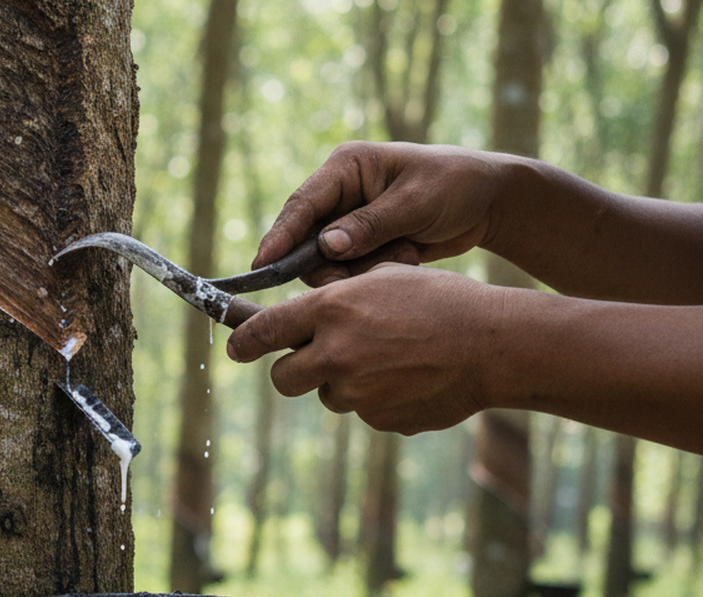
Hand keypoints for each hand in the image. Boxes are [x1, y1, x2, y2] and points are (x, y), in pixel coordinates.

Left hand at [227, 264, 499, 433]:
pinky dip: (378, 399)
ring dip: (343, 382)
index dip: (242, 343)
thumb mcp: (383, 278)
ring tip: (389, 359)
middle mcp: (334, 353)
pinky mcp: (378, 419)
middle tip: (314, 361)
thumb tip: (298, 316)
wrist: (494, 344)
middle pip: (283, 378)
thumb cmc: (440, 301)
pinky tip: (411, 379)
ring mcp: (355, 392)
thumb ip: (335, 297)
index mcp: (330, 309)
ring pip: (328, 395)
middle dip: (292, 371)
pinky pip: (364, 411)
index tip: (234, 350)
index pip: (263, 332)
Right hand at [256, 142, 504, 283]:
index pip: (302, 203)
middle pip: (305, 239)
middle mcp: (340, 193)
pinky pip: (349, 270)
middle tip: (357, 275)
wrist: (488, 203)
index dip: (280, 236)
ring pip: (326, 260)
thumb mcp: (416, 203)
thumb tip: (326, 247)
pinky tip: (408, 256)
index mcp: (347, 167)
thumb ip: (370, 225)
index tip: (263, 264)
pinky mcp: (361, 243)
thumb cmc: (455, 186)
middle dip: (329, 262)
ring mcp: (349, 220)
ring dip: (360, 268)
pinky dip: (374, 271)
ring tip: (404, 255)